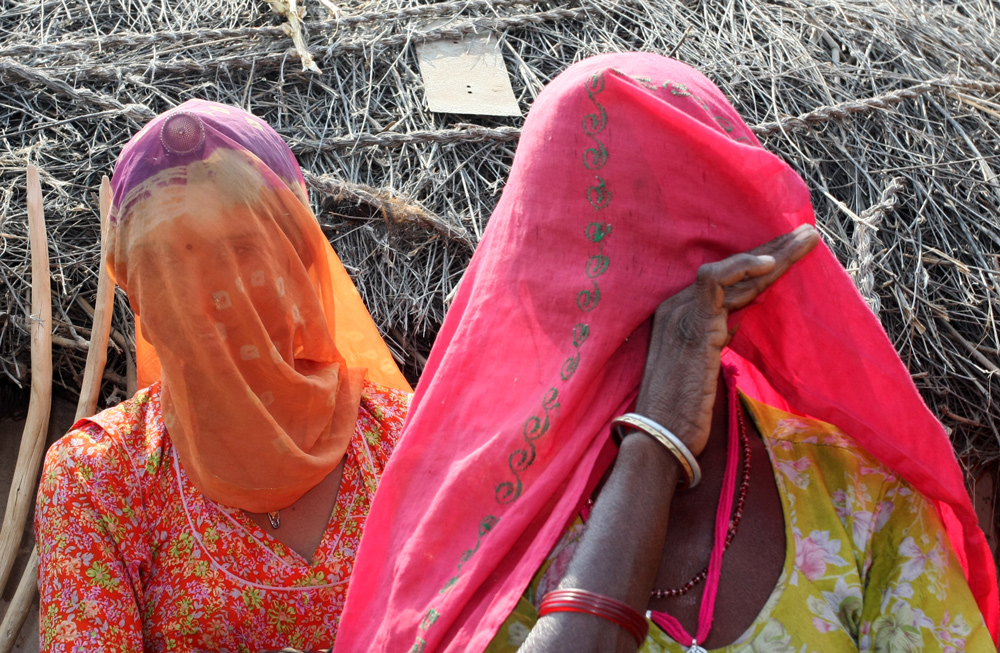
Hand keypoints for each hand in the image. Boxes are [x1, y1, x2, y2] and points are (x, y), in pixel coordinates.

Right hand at [635, 224, 818, 456]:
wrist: (661, 434)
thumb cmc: (681, 412)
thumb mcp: (701, 367)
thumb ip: (714, 340)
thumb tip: (733, 323)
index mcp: (679, 315)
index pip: (726, 282)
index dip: (758, 266)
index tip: (789, 255)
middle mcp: (676, 306)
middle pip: (733, 271)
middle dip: (772, 250)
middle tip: (806, 236)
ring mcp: (681, 311)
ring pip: (732, 271)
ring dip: (773, 253)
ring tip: (806, 239)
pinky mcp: (691, 322)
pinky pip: (714, 280)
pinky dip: (742, 267)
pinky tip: (770, 263)